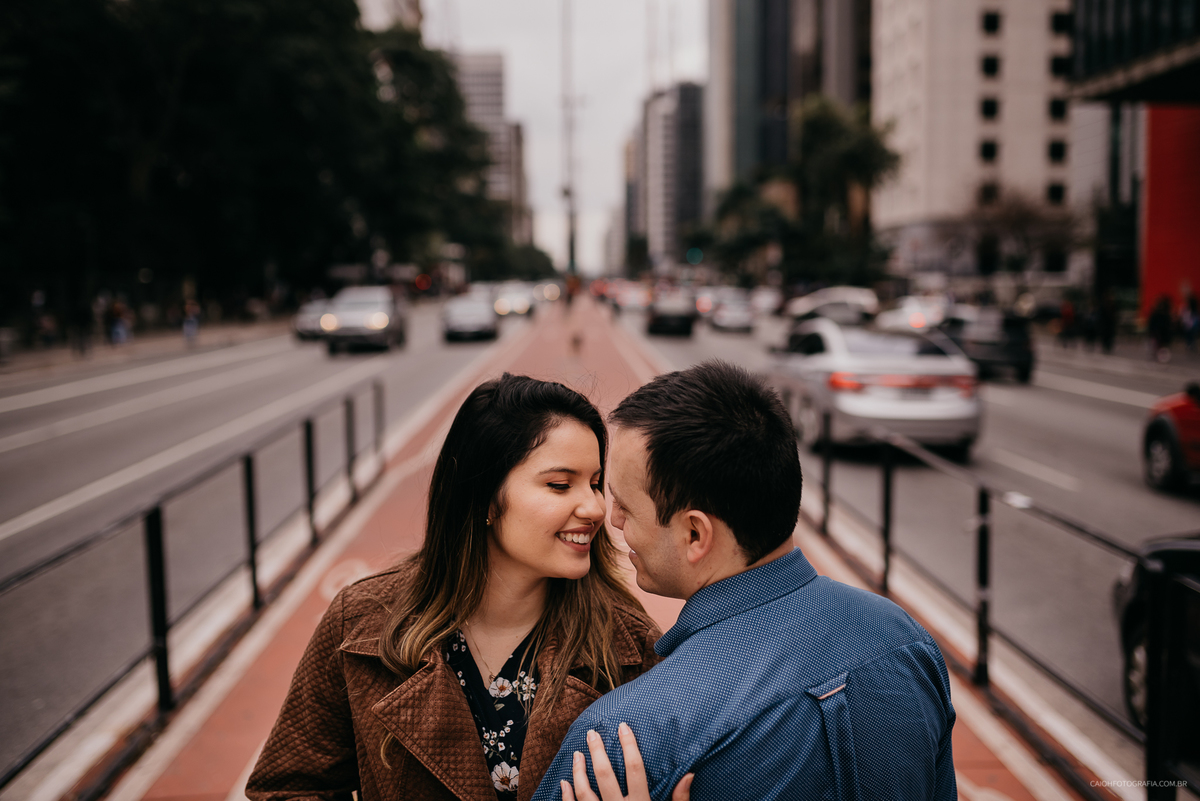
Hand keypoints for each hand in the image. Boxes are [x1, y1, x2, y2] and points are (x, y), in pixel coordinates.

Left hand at [559, 722, 693, 800]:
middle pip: (605, 775)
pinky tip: (565, 783)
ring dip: (579, 771)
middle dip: (597, 751)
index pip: (635, 769)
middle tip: (591, 733)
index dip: (629, 746)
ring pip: (584, 792)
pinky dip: (567, 796)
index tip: (623, 727)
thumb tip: (689, 773)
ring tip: (577, 754)